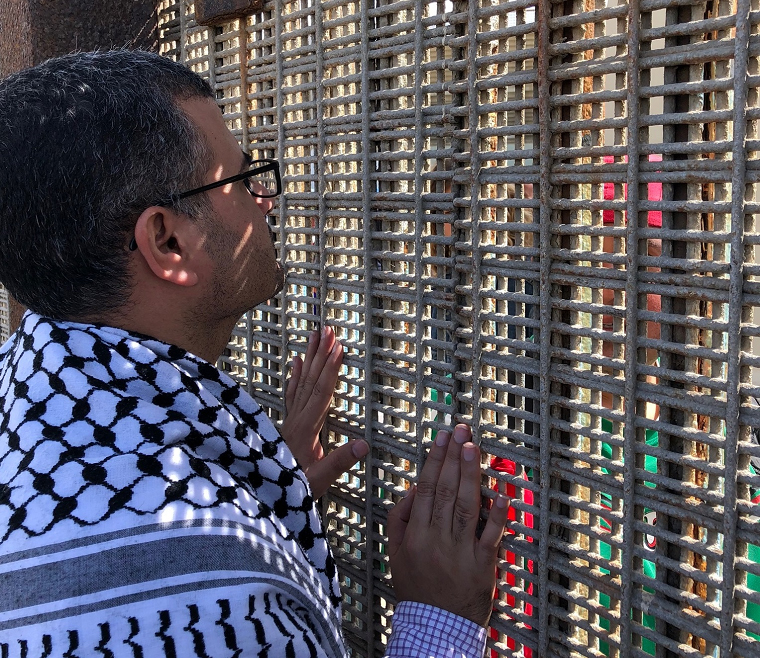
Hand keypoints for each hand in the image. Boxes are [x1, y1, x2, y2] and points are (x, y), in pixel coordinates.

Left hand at [281, 326, 368, 497]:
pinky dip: (296, 375)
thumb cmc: (291, 491)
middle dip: (321, 354)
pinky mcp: (288, 425)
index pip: (321, 393)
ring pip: (301, 382)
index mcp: (305, 430)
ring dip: (311, 358)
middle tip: (329, 330)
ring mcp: (290, 421)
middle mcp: (295, 420)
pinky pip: (292, 393)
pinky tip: (297, 361)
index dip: (331, 370)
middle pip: (310, 381)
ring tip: (315, 336)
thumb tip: (363, 445)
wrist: (261, 498)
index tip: (339, 348)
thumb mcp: (316, 482)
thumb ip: (338, 463)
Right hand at [387, 424, 509, 626]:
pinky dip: (496, 515)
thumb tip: (414, 491)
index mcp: (416, 534)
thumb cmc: (417, 587)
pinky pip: (490, 535)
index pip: (426, 488)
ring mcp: (461, 551)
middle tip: (460, 431)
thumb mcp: (396, 553)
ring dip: (470, 474)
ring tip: (472, 448)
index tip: (441, 438)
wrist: (436, 627)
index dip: (434, 460)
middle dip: (453, 456)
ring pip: (466, 505)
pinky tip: (500, 493)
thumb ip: (400, 519)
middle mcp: (438, 539)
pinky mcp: (483, 564)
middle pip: (445, 490)